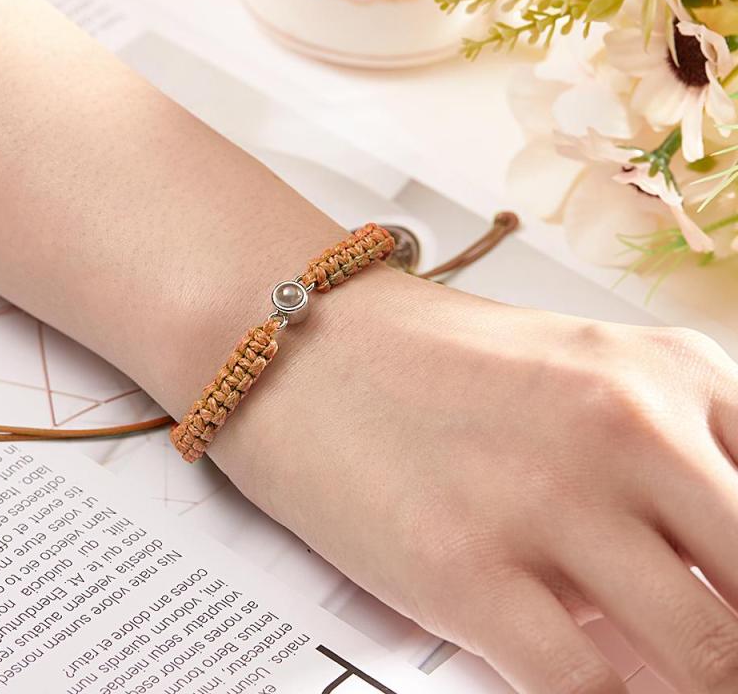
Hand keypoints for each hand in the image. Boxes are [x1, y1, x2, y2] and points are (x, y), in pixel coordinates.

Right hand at [208, 265, 737, 693]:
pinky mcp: (465, 569)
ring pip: (701, 659)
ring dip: (688, 682)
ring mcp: (546, 496)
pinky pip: (589, 690)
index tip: (731, 596)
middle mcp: (624, 424)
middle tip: (706, 654)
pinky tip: (589, 679)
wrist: (306, 343)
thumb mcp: (579, 372)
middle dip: (737, 646)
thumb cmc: (432, 360)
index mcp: (667, 370)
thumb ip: (666, 465)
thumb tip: (710, 582)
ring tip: (648, 666)